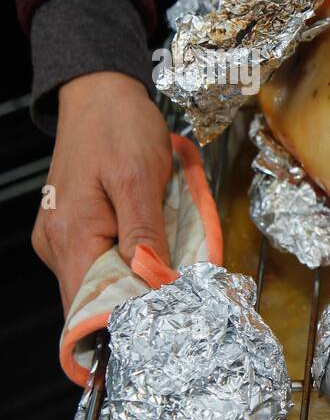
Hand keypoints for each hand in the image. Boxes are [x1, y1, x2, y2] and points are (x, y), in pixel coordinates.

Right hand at [32, 72, 172, 312]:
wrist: (100, 94)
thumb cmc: (120, 128)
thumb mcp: (141, 179)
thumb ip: (144, 234)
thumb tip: (155, 282)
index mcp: (71, 234)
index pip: (88, 305)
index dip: (124, 322)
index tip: (164, 326)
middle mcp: (57, 243)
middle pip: (94, 299)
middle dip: (136, 306)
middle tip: (182, 305)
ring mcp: (63, 237)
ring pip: (101, 282)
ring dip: (137, 284)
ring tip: (173, 279)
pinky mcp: (76, 228)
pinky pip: (103, 260)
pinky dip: (130, 264)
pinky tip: (156, 256)